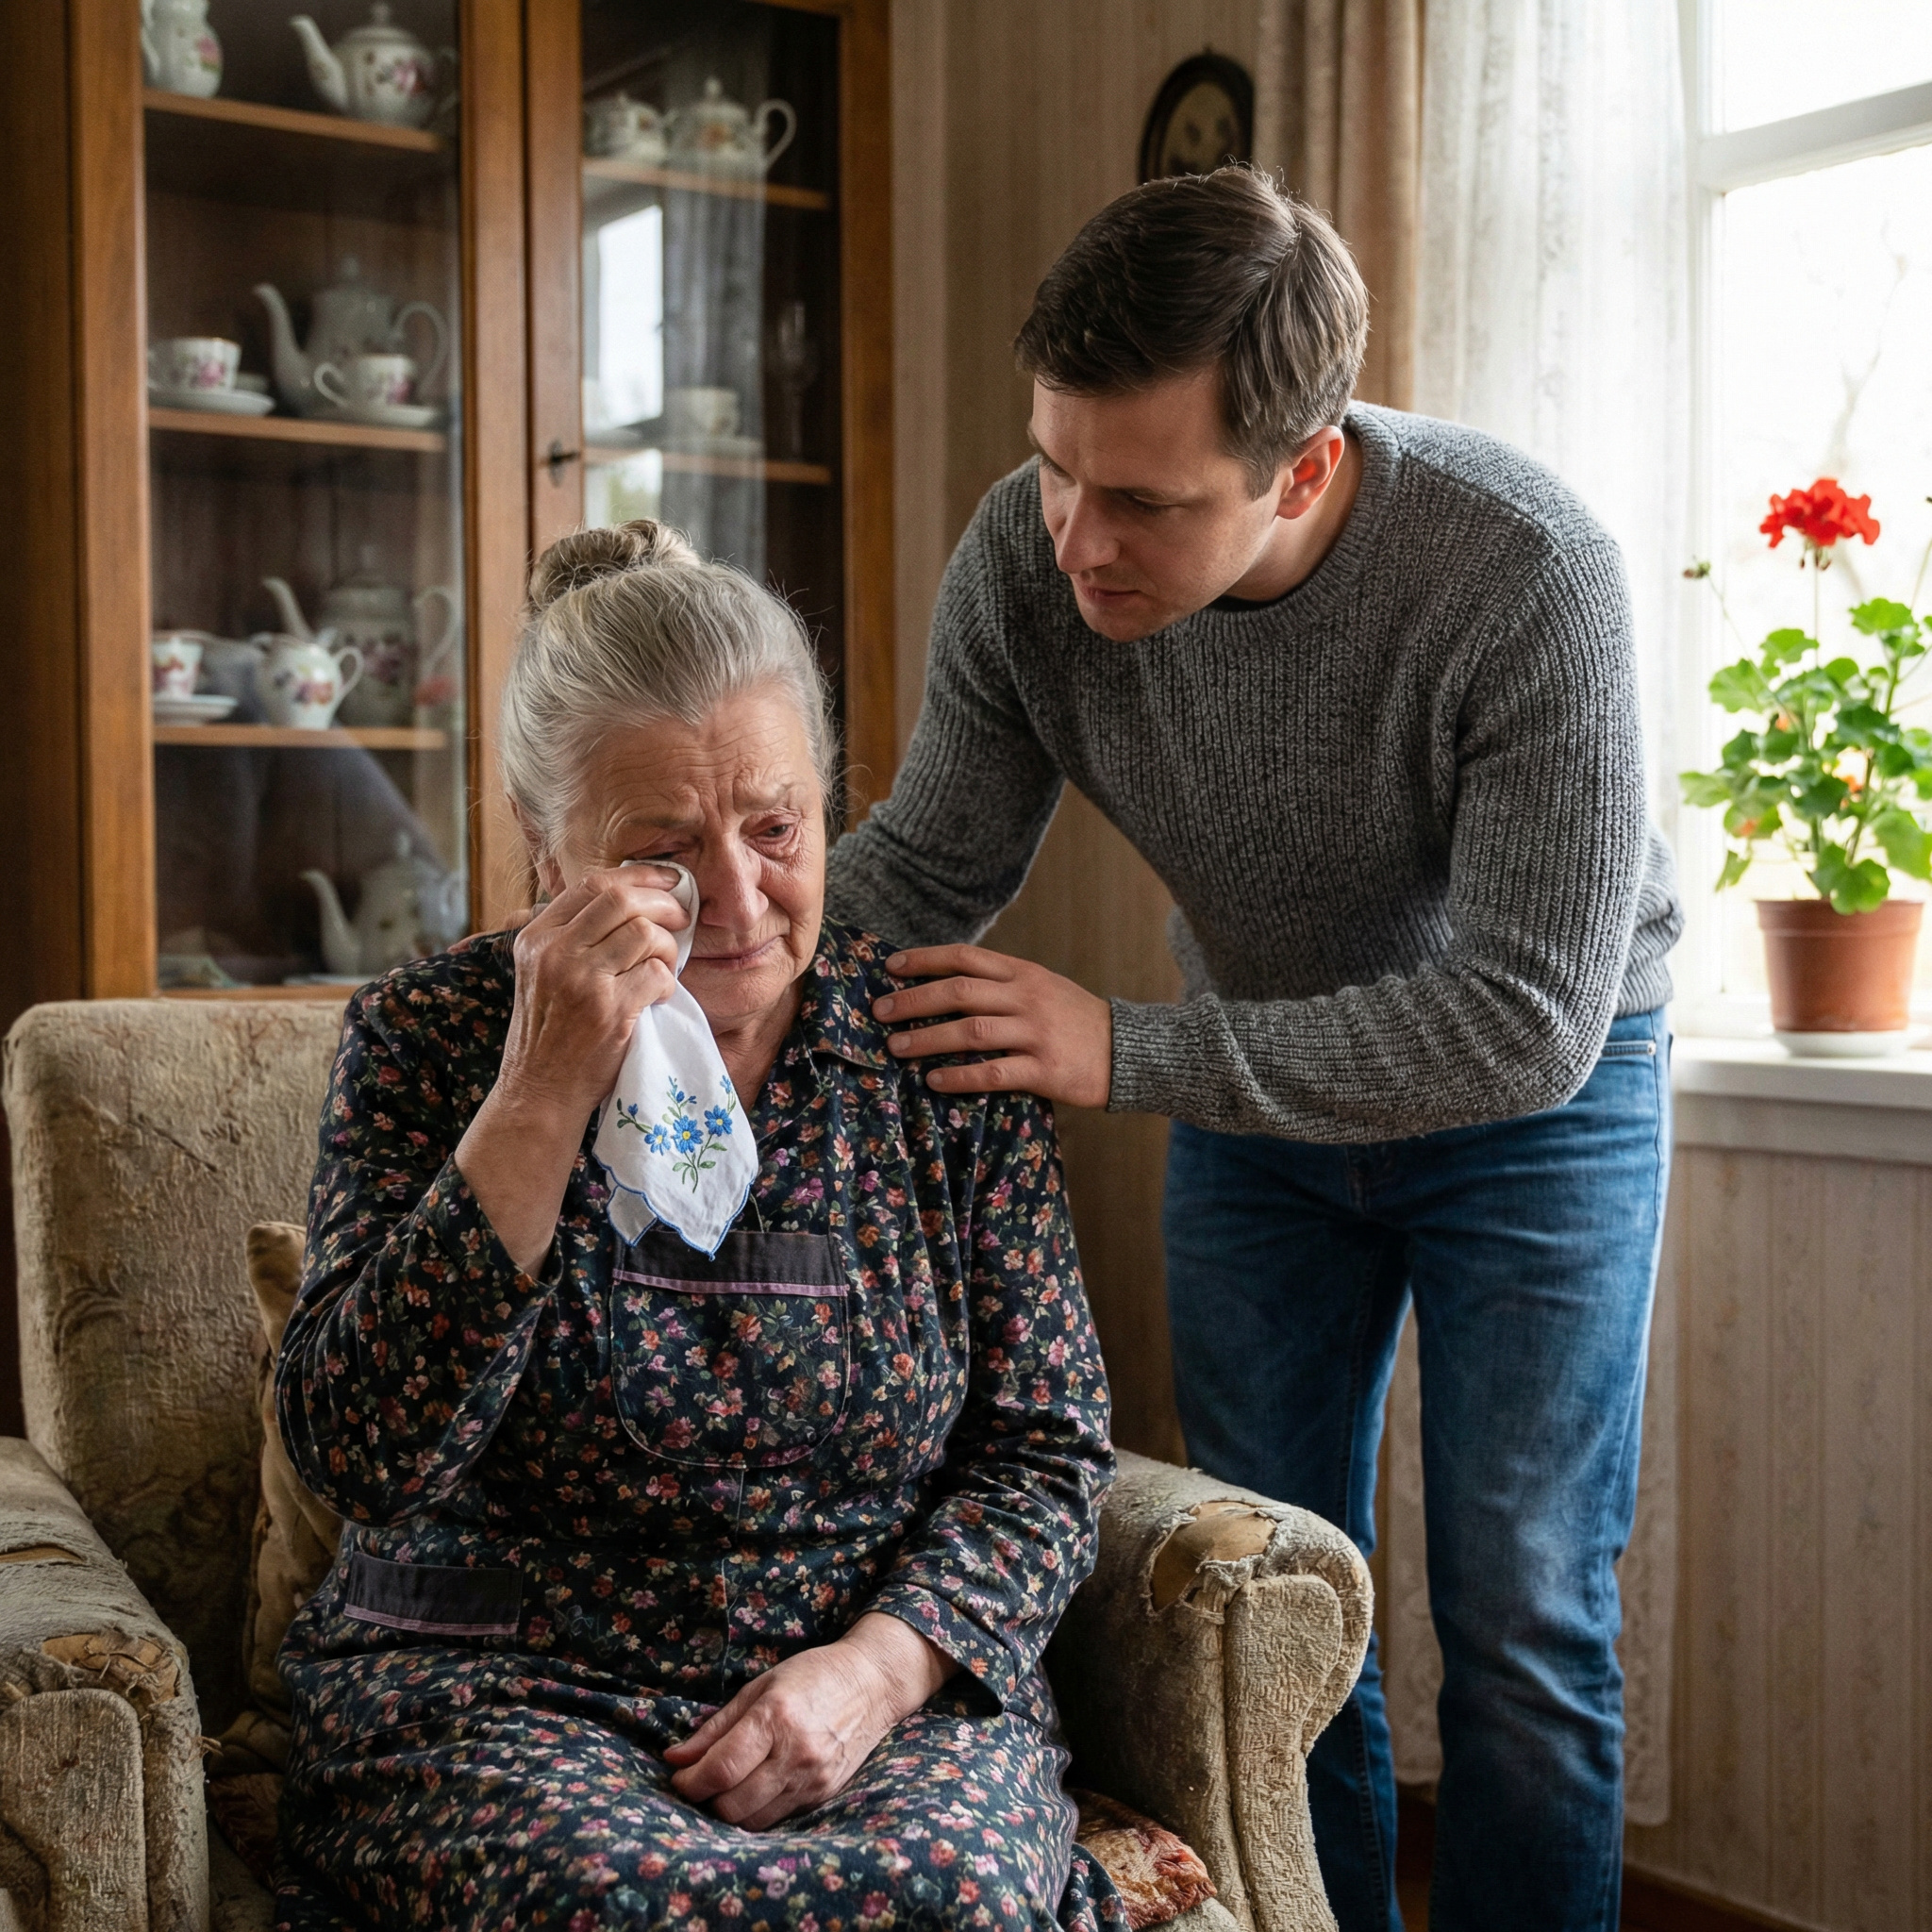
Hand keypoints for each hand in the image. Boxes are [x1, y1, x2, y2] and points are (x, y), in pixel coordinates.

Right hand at [455, 866, 686, 1273]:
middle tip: (682, 917)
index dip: (638, 876)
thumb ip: (570, 938)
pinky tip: (660, 995)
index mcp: (535, 939)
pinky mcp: (610, 1011)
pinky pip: (657, 974)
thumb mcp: (540, 975)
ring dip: (669, 946)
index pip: (591, 884)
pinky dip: (669, 981)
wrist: (538, 1093)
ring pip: (644, 933)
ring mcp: (582, 981)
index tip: (667, 880)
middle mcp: (554, 953)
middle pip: (621, 898)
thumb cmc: (548, 1035)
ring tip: (668, 964)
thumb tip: (628, 897)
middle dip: (663, 902)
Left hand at [664, 1613, 952, 1828]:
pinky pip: (778, 1818)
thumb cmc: (811, 1675)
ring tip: (725, 1787)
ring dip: (730, 1810)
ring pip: (753, 1820)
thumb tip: (675, 1758)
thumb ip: (715, 1727)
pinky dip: (757, 1811)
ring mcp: (813, 1778)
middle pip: (733, 1804)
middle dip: (706, 1799)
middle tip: (700, 1782)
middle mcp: (796, 1753)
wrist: (872, 1683)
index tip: (679, 1777)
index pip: (722, 1769)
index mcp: (775, 1717)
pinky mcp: (824, 1795)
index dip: (691, 1782)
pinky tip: (753, 1790)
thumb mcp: (759, 1687)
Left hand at [873, 945, 1112, 1107]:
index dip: (925, 960)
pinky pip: (993, 1072)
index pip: (966, 958)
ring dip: (927, 1039)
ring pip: (970, 1031)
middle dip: (914, 1000)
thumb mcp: (1044, 988)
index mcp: (1024, 973)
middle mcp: (1027, 998)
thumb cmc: (1076, 1021)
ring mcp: (1037, 1033)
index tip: (891, 967)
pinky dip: (959, 1076)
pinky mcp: (1045, 1070)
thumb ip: (1003, 984)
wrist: (1128, 1051)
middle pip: (960, 992)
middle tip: (881, 1011)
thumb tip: (946, 986)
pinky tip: (934, 1080)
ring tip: (896, 1048)